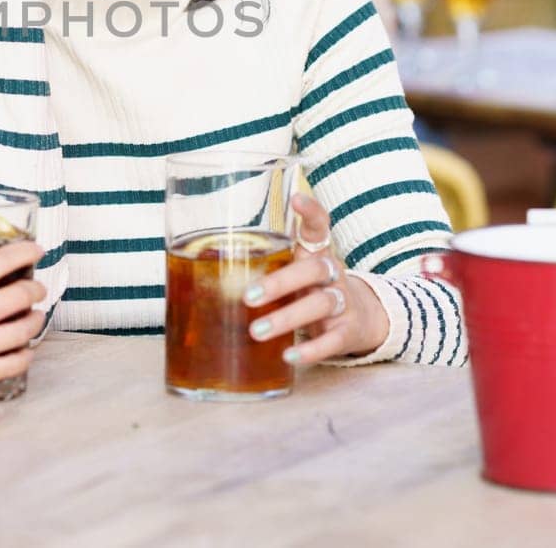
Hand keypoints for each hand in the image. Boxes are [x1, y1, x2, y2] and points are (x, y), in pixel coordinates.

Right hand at [0, 240, 45, 409]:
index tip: (36, 249)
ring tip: (34, 318)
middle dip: (36, 289)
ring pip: (25, 329)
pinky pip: (15, 364)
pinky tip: (22, 352)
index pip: (0, 262)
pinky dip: (25, 355)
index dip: (25, 251)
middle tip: (36, 288)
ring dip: (35, 320)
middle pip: (22, 295)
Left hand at [242, 193, 388, 364]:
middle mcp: (333, 274)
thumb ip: (262, 265)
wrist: (361, 319)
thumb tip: (194, 269)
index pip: (319, 227)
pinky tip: (289, 356)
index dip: (311, 212)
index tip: (296, 198)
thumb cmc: (310, 289)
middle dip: (281, 282)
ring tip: (256, 332)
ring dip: (288, 318)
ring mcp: (344, 302)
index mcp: (317, 254)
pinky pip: (333, 340)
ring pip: (321, 304)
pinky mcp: (348, 331)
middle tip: (249, 296)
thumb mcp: (294, 271)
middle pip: (314, 270)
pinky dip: (311, 349)